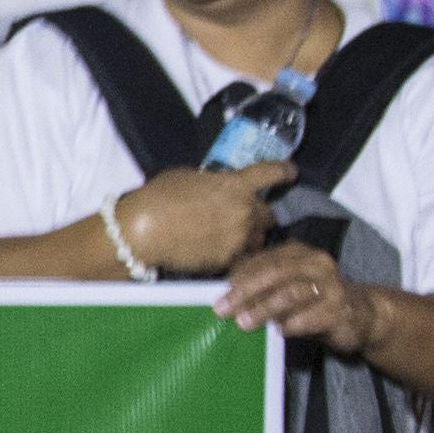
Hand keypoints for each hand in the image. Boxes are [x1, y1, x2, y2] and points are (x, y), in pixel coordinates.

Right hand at [117, 162, 290, 277]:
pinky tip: (217, 252)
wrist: (143, 230)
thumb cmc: (158, 197)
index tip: (290, 172)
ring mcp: (239, 238)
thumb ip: (213, 182)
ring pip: (258, 240)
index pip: (272, 174)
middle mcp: (245, 211)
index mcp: (237, 184)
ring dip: (249, 237)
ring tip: (231, 239)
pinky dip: (234, 255)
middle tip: (246, 217)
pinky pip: (240, 258)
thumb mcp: (189, 177)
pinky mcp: (228, 260)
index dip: (284, 172)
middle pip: (270, 215)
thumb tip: (217, 186)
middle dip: (261, 215)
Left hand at [220, 240, 381, 351]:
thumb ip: (262, 286)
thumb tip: (224, 294)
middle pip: (275, 274)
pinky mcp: (341, 309)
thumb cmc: (313, 301)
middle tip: (223, 310)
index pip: (264, 261)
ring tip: (244, 323)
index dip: (240, 277)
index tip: (218, 293)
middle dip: (246, 292)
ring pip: (292, 293)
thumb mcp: (286, 288)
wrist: (361, 315)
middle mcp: (316, 264)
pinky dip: (293, 324)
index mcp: (299, 253)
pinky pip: (313, 316)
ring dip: (265, 309)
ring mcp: (331, 285)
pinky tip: (279, 332)